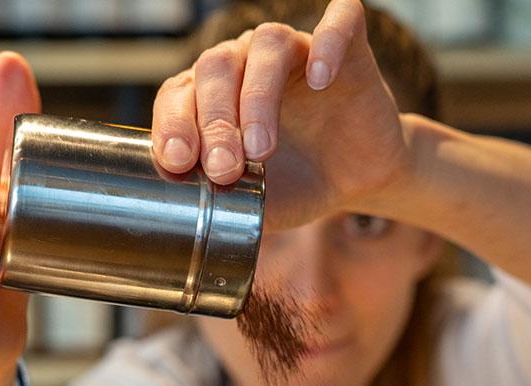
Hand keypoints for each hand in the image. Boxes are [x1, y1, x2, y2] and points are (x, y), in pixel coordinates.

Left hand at [151, 0, 408, 230]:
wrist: (357, 182)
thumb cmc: (295, 185)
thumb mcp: (252, 204)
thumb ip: (221, 203)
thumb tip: (183, 220)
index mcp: (212, 94)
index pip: (178, 93)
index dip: (173, 124)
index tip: (179, 163)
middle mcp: (247, 62)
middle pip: (216, 67)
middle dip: (215, 122)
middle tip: (224, 170)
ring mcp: (296, 50)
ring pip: (267, 43)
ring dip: (258, 94)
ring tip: (262, 148)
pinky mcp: (348, 47)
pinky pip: (340, 21)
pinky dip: (329, 42)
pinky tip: (320, 78)